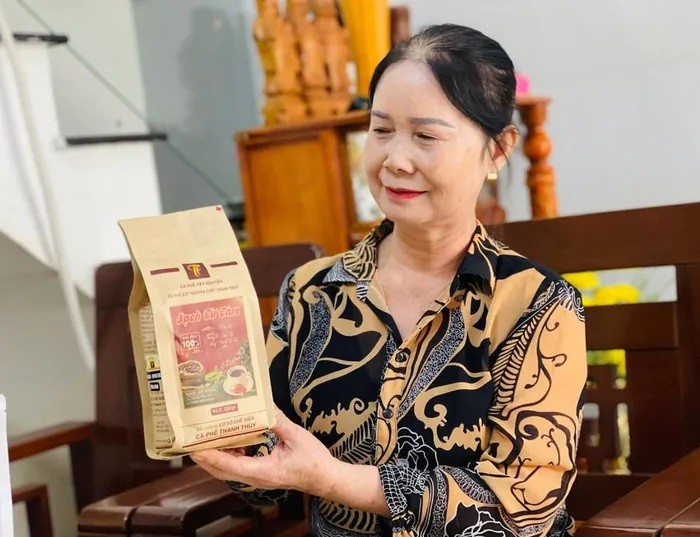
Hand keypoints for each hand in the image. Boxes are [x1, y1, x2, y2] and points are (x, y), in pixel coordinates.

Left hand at [190, 409, 338, 496]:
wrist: (325, 478)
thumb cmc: (313, 460)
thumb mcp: (296, 436)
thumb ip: (277, 421)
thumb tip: (264, 404)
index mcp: (262, 471)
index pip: (228, 466)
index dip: (210, 456)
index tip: (194, 447)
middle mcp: (255, 478)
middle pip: (222, 471)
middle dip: (205, 457)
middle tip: (191, 440)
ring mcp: (258, 478)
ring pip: (228, 471)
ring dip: (216, 456)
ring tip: (206, 437)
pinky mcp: (262, 474)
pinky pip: (239, 467)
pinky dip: (229, 456)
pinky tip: (231, 440)